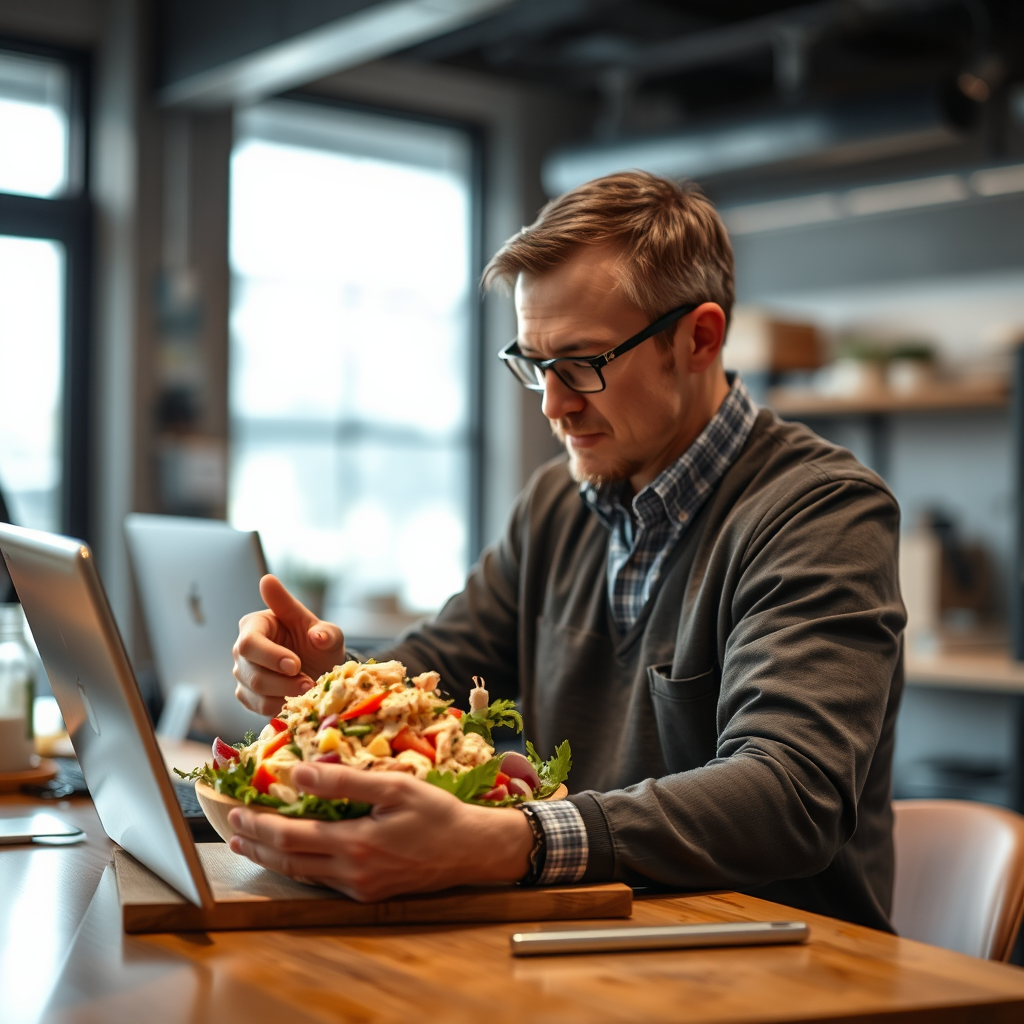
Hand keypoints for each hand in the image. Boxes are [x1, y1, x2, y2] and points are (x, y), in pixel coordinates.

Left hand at [227, 762, 534, 900]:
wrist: (472, 850)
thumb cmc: (438, 813)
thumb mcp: (394, 786)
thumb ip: (344, 780)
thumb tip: (299, 773)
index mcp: (356, 845)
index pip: (292, 837)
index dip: (260, 825)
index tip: (238, 810)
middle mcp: (352, 873)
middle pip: (290, 862)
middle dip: (256, 846)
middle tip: (232, 831)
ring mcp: (360, 888)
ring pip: (304, 875)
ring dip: (274, 859)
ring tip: (251, 845)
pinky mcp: (370, 893)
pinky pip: (324, 880)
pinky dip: (301, 866)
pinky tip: (295, 856)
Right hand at [232, 575, 346, 715]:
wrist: (319, 668)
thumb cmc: (319, 645)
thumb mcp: (329, 634)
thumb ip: (327, 632)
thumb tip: (318, 637)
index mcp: (256, 624)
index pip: (249, 642)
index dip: (271, 657)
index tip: (295, 666)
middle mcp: (242, 648)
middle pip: (251, 671)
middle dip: (283, 681)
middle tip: (308, 683)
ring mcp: (242, 672)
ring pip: (255, 690)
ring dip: (286, 693)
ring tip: (307, 687)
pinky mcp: (246, 694)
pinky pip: (260, 705)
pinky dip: (282, 705)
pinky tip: (297, 696)